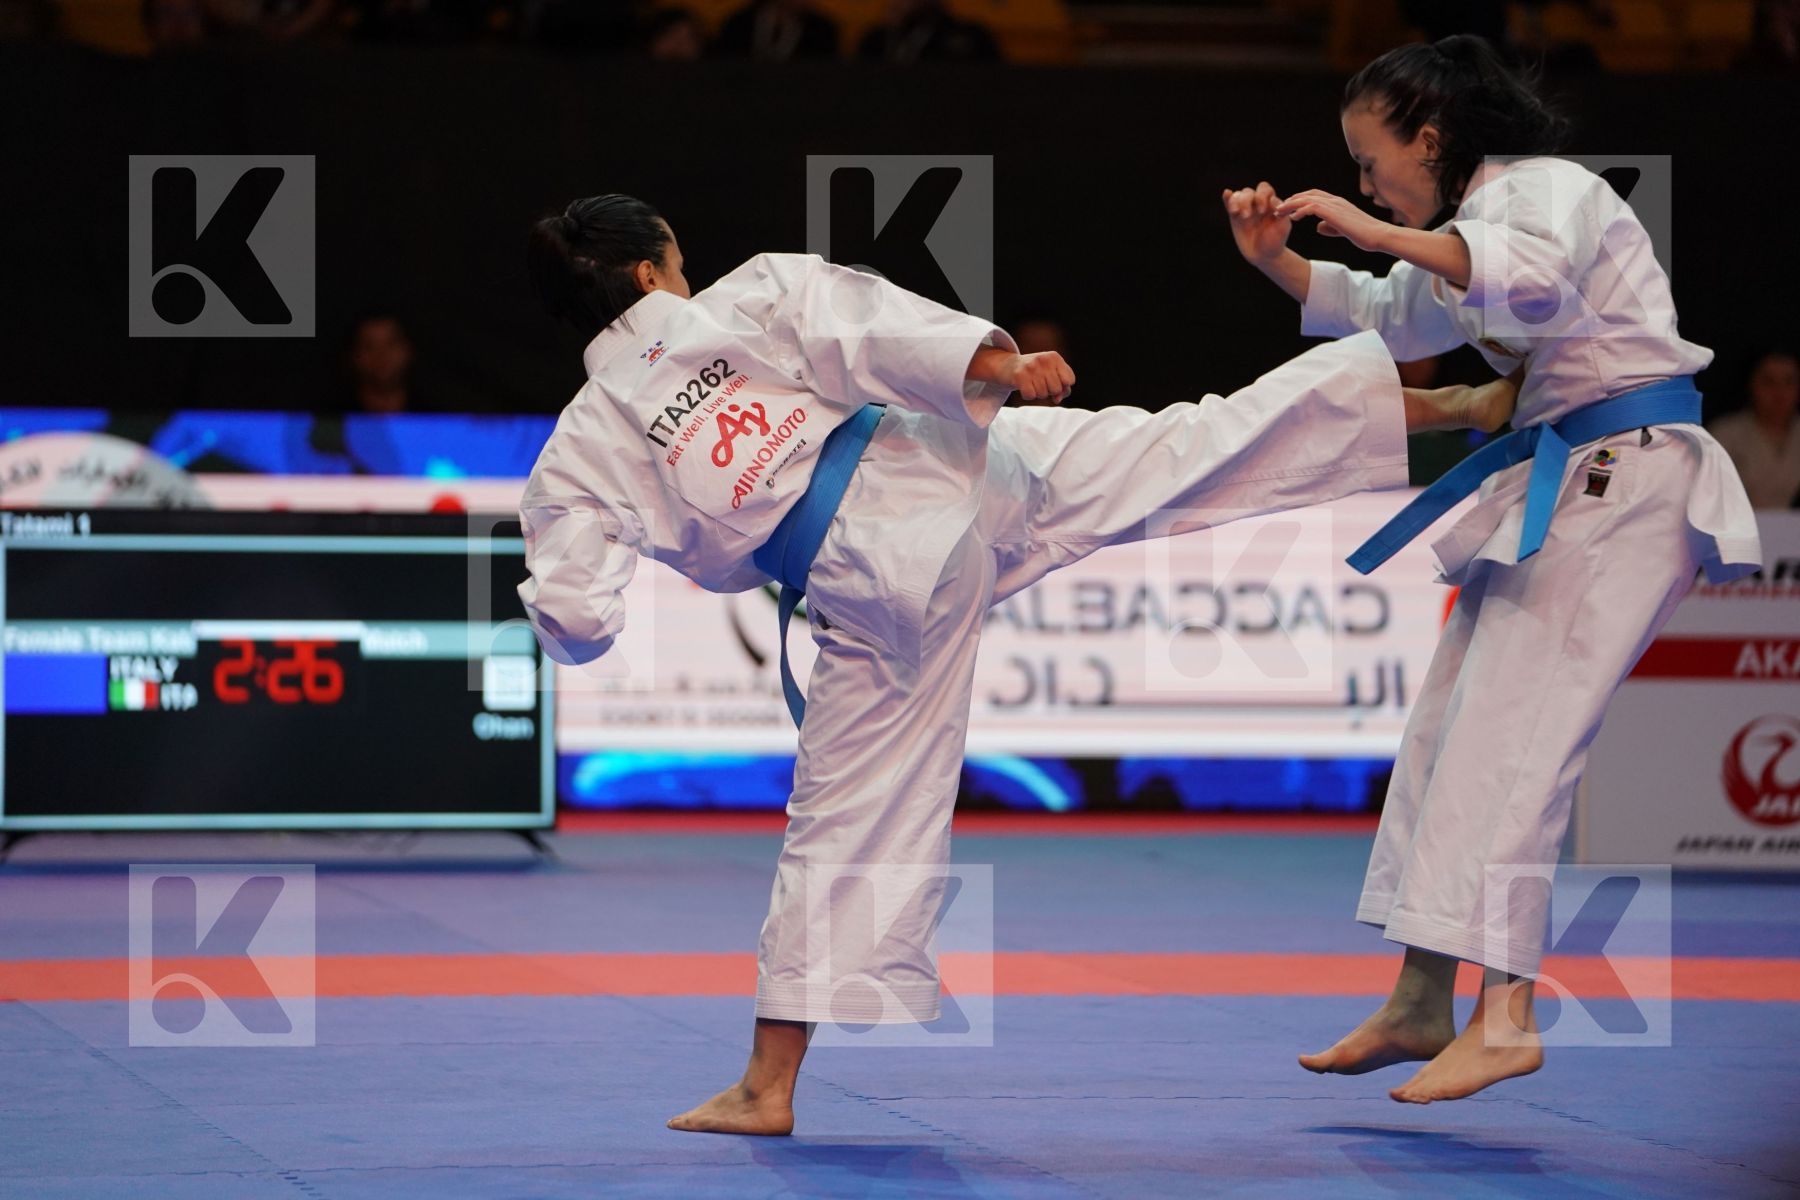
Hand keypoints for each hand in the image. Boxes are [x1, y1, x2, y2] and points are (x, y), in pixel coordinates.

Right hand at [1008, 351, 1074, 405]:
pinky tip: (1024, 387)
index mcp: (1054, 357)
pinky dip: (1028, 395)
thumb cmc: (1034, 371)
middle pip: (1057, 389)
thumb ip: (1061, 386)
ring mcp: (1031, 367)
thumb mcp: (1050, 373)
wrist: (1007, 365)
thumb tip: (1057, 399)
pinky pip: (1030, 396)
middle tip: (1040, 383)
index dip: (1063, 386)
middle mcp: (1044, 360)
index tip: (1054, 382)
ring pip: (1043, 394)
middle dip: (1049, 391)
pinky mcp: (1019, 376)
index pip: (1069, 380)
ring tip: (1031, 383)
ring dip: (1037, 393)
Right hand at [1221, 181, 1289, 265]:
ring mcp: (1245, 209)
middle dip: (1246, 201)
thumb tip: (1272, 198)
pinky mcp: (1234, 217)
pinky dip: (1227, 198)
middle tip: (1247, 216)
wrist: (1264, 256)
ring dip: (1236, 201)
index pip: (1264, 189)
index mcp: (1269, 203)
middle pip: (1249, 191)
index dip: (1262, 196)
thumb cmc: (1276, 241)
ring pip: (1238, 196)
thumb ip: (1281, 212)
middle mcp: (1257, 204)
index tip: (1262, 211)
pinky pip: (1230, 204)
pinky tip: (1226, 193)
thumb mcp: (1283, 227)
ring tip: (1236, 213)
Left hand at [1274, 190, 1391, 253]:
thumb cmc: (1364, 235)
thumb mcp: (1343, 230)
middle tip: (1278, 208)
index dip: (1300, 200)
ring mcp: (1335, 205)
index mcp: (1338, 203)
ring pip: (1307, 199)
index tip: (1289, 207)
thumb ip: (1330, 227)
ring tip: (1279, 212)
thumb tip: (1318, 227)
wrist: (1378, 235)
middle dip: (1292, 200)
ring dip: (1291, 205)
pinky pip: (1312, 207)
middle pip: (1308, 194)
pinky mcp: (1335, 213)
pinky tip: (1293, 218)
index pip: (1315, 195)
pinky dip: (1301, 210)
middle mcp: (1336, 201)